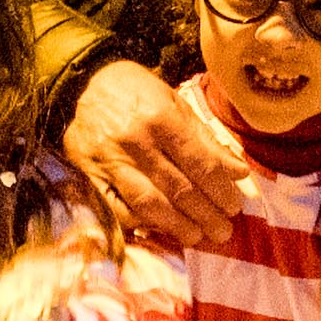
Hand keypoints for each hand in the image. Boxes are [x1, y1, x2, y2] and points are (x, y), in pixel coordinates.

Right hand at [67, 62, 251, 248]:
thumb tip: (238, 172)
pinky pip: (115, 208)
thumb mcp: (176, 103)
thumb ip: (205, 140)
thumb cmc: (137, 92)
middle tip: (222, 231)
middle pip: (178, 188)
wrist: (82, 83)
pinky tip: (156, 228)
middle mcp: (136, 142)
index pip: (200, 165)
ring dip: (176, 225)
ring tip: (196, 237)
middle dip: (205, 214)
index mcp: (162, 119)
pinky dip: (137, 222)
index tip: (233, 206)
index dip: (220, 190)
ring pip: (148, 203)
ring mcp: (109, 161)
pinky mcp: (88, 175)